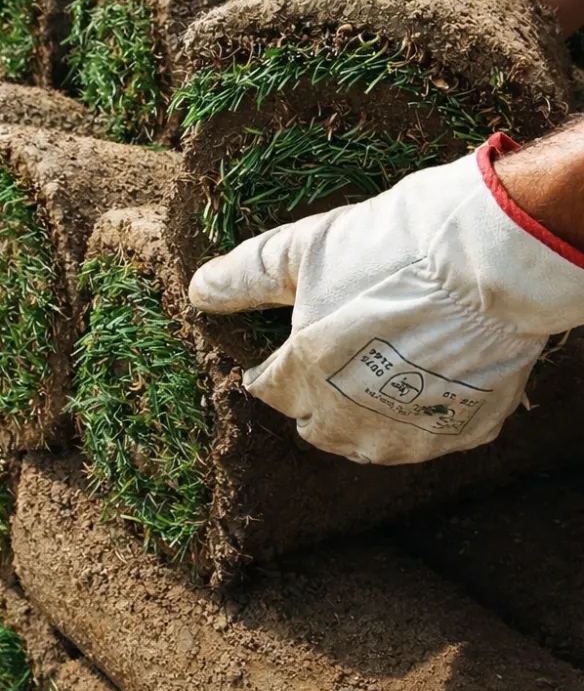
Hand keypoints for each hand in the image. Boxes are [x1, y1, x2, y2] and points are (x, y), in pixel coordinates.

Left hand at [189, 133, 583, 464]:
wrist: (493, 259)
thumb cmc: (391, 248)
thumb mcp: (304, 250)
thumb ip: (244, 276)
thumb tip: (197, 292)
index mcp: (304, 376)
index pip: (264, 388)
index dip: (265, 368)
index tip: (273, 355)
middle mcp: (350, 420)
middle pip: (312, 425)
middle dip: (309, 397)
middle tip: (327, 359)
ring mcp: (410, 433)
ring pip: (366, 442)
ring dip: (359, 417)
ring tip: (373, 375)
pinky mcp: (463, 432)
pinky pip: (426, 434)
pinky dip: (420, 414)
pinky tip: (427, 377)